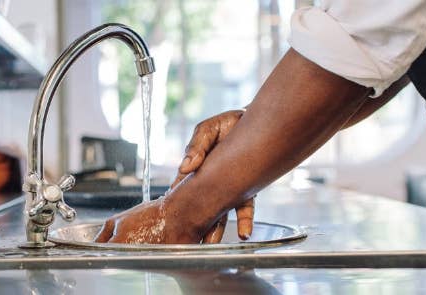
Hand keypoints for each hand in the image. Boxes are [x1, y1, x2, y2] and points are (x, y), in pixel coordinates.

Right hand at [94, 109, 254, 243]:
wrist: (257, 120)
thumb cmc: (228, 124)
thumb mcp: (207, 130)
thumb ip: (196, 147)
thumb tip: (185, 168)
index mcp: (196, 169)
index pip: (181, 189)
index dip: (175, 201)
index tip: (168, 217)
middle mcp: (212, 182)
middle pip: (199, 207)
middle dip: (192, 223)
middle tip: (185, 241)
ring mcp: (229, 188)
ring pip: (220, 213)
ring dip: (215, 230)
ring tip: (210, 246)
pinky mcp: (247, 189)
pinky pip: (246, 207)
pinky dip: (245, 221)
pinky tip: (243, 234)